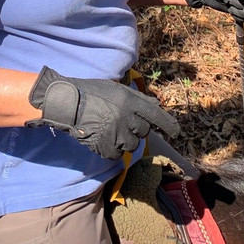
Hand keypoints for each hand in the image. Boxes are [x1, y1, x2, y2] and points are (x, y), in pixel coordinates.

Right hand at [26, 67, 178, 159]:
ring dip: (124, 140)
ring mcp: (117, 134)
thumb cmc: (91, 92)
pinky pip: (118, 154)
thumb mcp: (116, 89)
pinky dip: (112, 149)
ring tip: (110, 130)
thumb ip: (137, 98)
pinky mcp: (107, 147)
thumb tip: (155, 106)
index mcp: (130, 101)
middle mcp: (127, 117)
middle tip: (122, 123)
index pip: (155, 115)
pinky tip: (102, 138)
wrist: (67, 103)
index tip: (176, 132)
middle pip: (144, 132)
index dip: (168, 125)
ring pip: (132, 145)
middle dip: (136, 129)